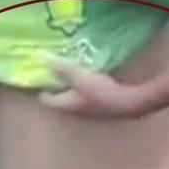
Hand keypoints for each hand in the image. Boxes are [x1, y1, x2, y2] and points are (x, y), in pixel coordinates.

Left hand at [38, 58, 153, 118]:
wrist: (129, 104)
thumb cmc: (101, 92)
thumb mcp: (79, 77)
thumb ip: (62, 68)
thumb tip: (41, 57)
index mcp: (65, 105)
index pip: (46, 99)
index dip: (41, 87)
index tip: (39, 72)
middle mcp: (73, 111)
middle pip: (58, 98)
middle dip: (55, 84)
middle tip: (53, 67)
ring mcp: (86, 110)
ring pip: (72, 96)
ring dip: (69, 84)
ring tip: (69, 68)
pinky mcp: (99, 105)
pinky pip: (84, 95)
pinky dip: (81, 85)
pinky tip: (87, 74)